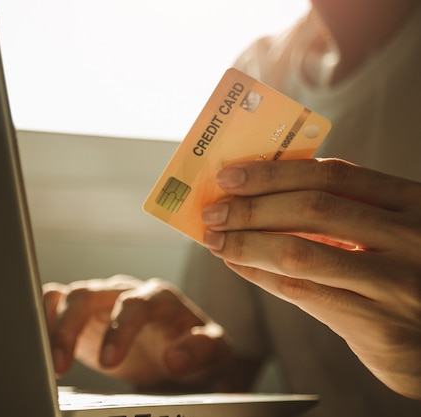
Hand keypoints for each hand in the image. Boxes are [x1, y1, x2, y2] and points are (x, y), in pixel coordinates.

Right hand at [43, 275, 236, 390]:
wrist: (179, 348)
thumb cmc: (195, 346)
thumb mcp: (214, 351)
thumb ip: (201, 350)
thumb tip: (174, 358)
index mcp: (157, 296)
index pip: (133, 302)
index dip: (118, 328)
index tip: (109, 361)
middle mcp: (125, 291)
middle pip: (89, 293)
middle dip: (71, 326)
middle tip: (62, 363)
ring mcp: (101, 300)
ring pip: (67, 296)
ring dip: (52, 324)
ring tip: (48, 359)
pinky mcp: (82, 313)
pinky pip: (55, 303)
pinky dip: (43, 317)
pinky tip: (39, 344)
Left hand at [202, 158, 420, 399]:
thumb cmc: (400, 275)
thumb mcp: (389, 231)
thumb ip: (344, 209)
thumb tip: (260, 193)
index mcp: (412, 203)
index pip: (333, 176)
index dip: (274, 173)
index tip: (230, 175)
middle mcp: (410, 238)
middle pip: (312, 208)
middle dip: (251, 208)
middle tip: (213, 211)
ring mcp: (395, 283)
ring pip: (299, 252)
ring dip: (246, 243)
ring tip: (216, 239)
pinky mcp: (377, 324)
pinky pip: (300, 292)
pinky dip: (260, 275)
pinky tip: (238, 265)